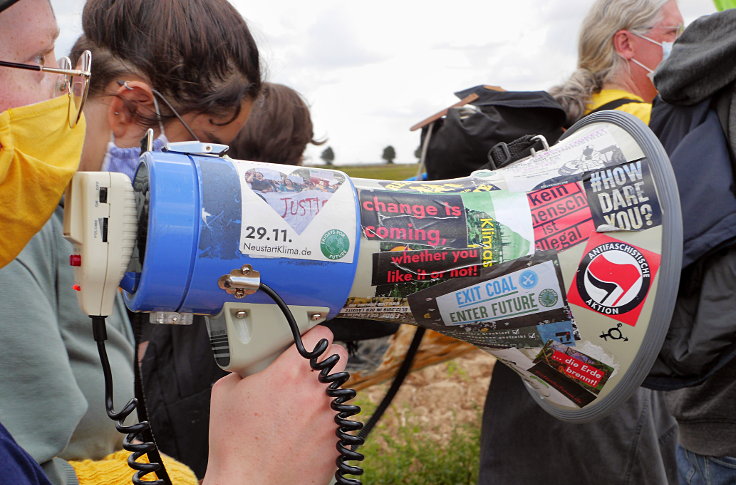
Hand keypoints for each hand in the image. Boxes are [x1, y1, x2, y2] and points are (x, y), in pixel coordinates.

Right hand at [202, 325, 347, 484]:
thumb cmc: (235, 445)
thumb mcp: (225, 393)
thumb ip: (243, 370)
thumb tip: (250, 367)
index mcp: (290, 373)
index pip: (321, 333)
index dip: (314, 333)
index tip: (311, 337)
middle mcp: (316, 392)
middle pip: (341, 355)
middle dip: (327, 357)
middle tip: (310, 367)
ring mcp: (331, 417)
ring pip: (343, 388)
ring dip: (328, 390)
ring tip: (305, 402)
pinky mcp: (338, 440)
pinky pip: (341, 419)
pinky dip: (328, 420)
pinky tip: (307, 428)